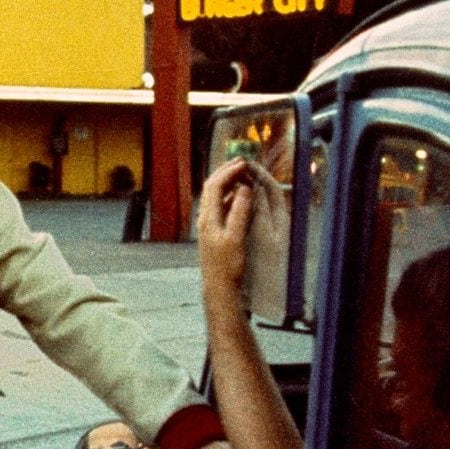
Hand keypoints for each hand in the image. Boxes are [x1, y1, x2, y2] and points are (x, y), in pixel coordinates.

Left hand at [197, 160, 255, 305]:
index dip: (229, 171)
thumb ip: (240, 212)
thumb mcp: (236, 237)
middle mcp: (205, 218)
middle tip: (242, 162)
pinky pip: (220, 206)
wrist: (218, 287)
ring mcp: (208, 224)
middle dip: (226, 171)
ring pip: (215, 195)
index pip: (215, 185)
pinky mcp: (214, 231)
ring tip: (243, 174)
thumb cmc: (227, 266)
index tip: (244, 163)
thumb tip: (244, 188)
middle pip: (212, 186)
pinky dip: (230, 196)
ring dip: (228, 182)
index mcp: (208, 217)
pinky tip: (241, 196)